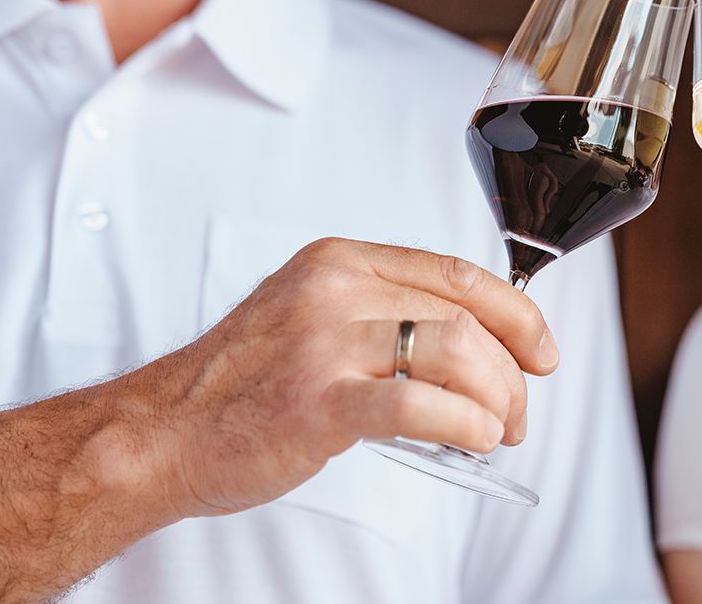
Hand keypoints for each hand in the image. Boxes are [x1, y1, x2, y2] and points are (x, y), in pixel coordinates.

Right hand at [136, 238, 558, 516]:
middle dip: (510, 370)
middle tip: (517, 411)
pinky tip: (473, 440)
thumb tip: (472, 339)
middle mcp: (335, 290)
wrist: (159, 434)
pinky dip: (464, 423)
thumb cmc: (240, 384)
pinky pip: (418, 405)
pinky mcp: (318, 401)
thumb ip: (380, 311)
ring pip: (453, 350)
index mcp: (339, 262)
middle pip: (464, 315)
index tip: (541, 349)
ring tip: (496, 431)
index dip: (516, 312)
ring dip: (495, 397)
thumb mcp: (310, 315)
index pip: (456, 272)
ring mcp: (325, 342)